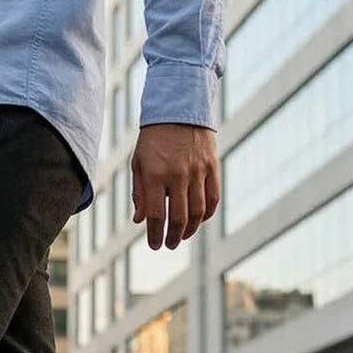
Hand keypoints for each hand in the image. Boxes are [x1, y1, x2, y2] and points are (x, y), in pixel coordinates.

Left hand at [132, 124, 220, 250]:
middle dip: (173, 237)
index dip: (155, 234)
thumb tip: (140, 221)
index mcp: (155, 175)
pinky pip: (213, 197)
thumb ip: (140, 193)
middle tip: (169, 245)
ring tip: (183, 236)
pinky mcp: (212, 166)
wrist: (179, 107)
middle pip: (179, 218)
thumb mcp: (139, 163)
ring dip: (191, 229)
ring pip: (198, 211)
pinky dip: (207, 213)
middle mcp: (177, 175)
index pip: (156, 215)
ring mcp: (197, 171)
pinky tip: (199, 220)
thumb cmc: (153, 139)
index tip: (155, 245)